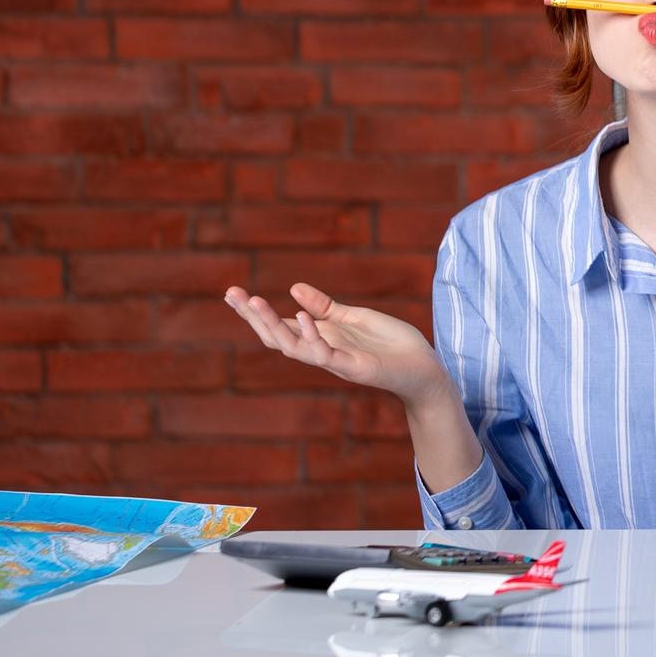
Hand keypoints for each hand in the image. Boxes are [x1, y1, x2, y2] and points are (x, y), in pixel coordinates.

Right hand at [223, 283, 451, 408]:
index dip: (255, 312)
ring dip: (272, 325)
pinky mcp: (353, 367)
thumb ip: (326, 306)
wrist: (424, 368)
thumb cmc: (391, 344)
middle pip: (276, 337)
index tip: (232, 292)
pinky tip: (302, 318)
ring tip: (254, 302)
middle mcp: (321, 351)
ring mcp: (334, 361)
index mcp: (320, 338)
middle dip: (253, 316)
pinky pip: (325, 355)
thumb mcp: (355, 318)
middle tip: (232, 293)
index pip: (279, 326)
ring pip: (292, 347)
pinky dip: (312, 337)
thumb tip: (295, 289)